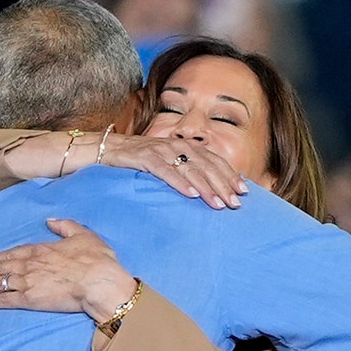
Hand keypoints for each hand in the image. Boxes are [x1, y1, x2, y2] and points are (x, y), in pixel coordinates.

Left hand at [0, 219, 137, 322]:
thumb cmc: (95, 260)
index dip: (1, 257)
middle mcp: (30, 264)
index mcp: (42, 249)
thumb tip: (51, 221)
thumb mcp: (83, 235)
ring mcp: (27, 282)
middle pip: (2, 267)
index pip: (15, 253)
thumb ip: (65, 226)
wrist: (97, 282)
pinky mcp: (29, 299)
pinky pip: (5, 300)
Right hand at [101, 134, 247, 209]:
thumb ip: (186, 170)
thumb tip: (207, 189)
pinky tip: (191, 195)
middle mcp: (176, 145)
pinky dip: (179, 183)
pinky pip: (165, 171)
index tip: (244, 192)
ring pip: (189, 169)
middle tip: (235, 204)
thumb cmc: (139, 160)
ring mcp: (161, 151)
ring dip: (206, 188)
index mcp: (185, 146)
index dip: (230, 175)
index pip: (214, 160)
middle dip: (223, 186)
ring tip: (218, 204)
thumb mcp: (167, 162)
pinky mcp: (144, 158)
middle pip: (206, 166)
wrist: (106, 149)